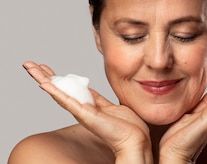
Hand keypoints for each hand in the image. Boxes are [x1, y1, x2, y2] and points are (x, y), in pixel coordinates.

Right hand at [23, 61, 152, 163]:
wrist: (135, 139)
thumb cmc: (127, 127)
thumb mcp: (110, 107)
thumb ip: (98, 100)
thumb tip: (91, 91)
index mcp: (87, 106)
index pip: (67, 88)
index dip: (55, 78)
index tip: (45, 67)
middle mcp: (80, 109)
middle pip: (57, 89)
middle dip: (43, 76)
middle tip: (28, 64)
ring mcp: (81, 112)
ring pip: (57, 93)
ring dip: (42, 79)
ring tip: (29, 68)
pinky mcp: (85, 115)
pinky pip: (67, 102)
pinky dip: (55, 92)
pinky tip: (43, 84)